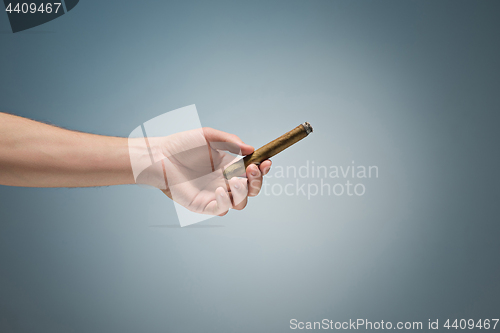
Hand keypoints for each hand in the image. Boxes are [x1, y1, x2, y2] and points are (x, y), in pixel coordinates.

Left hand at [130, 127, 270, 215]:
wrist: (159, 156)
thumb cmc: (182, 144)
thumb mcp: (210, 137)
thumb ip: (231, 141)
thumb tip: (252, 149)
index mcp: (229, 167)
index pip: (252, 173)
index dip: (262, 170)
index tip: (266, 162)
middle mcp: (224, 182)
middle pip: (251, 191)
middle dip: (256, 182)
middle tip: (251, 170)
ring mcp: (214, 195)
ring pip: (239, 202)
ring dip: (242, 192)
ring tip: (234, 180)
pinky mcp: (202, 205)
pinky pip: (220, 209)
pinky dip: (224, 202)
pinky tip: (220, 189)